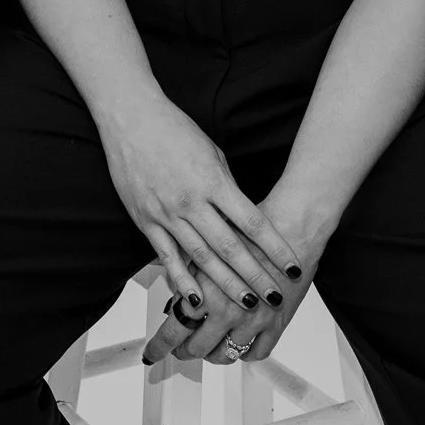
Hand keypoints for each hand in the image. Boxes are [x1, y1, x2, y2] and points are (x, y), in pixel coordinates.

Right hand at [98, 91, 304, 313]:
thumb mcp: (211, 152)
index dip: (275, 247)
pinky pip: (167, 257)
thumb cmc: (175, 130)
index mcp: (213, 181)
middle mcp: (191, 201)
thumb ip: (226, 187)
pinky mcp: (146, 221)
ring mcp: (167, 214)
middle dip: (256, 275)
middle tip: (276, 298)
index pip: (252, 221)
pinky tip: (197, 300)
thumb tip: (242, 217)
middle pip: (230, 247)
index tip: (293, 266)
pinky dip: (183, 281)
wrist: (131, 119)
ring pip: (202, 258)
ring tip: (247, 305)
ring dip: (226, 284)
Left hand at [142, 188, 330, 366]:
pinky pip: (256, 353)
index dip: (160, 345)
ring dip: (213, 353)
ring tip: (209, 345)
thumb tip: (175, 292)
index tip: (152, 353)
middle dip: (185, 351)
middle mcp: (228, 310)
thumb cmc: (251, 226)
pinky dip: (245, 352)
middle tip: (181, 348)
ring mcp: (253, 321)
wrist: (292, 224)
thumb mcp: (209, 243)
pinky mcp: (277, 324)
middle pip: (198, 347)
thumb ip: (188, 271)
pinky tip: (239, 342)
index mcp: (206, 289)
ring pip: (225, 355)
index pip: (175, 329)